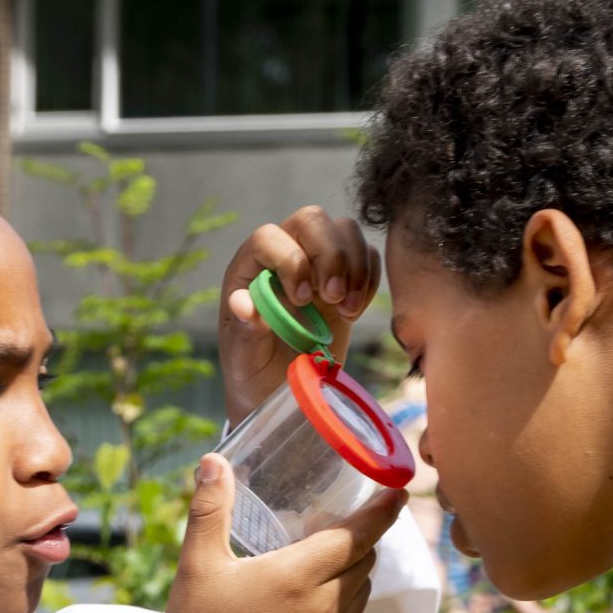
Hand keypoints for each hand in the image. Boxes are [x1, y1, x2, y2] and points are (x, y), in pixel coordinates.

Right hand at [134, 454, 406, 612]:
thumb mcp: (196, 569)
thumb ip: (209, 511)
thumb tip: (213, 461)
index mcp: (298, 576)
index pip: (358, 534)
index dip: (384, 510)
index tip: (401, 489)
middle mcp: (325, 607)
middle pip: (364, 561)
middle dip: (363, 538)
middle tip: (349, 521)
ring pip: (360, 594)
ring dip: (354, 572)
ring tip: (330, 562)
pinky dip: (346, 607)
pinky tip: (319, 607)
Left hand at [219, 206, 378, 423]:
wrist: (280, 392)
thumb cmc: (253, 374)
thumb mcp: (243, 359)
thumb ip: (244, 330)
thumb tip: (244, 304)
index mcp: (248, 269)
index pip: (268, 237)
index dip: (290, 260)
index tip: (303, 300)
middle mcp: (283, 256)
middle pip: (312, 220)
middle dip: (331, 255)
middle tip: (334, 298)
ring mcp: (316, 264)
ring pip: (345, 230)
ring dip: (355, 266)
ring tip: (347, 310)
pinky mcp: (344, 279)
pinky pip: (367, 254)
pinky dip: (369, 279)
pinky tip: (354, 312)